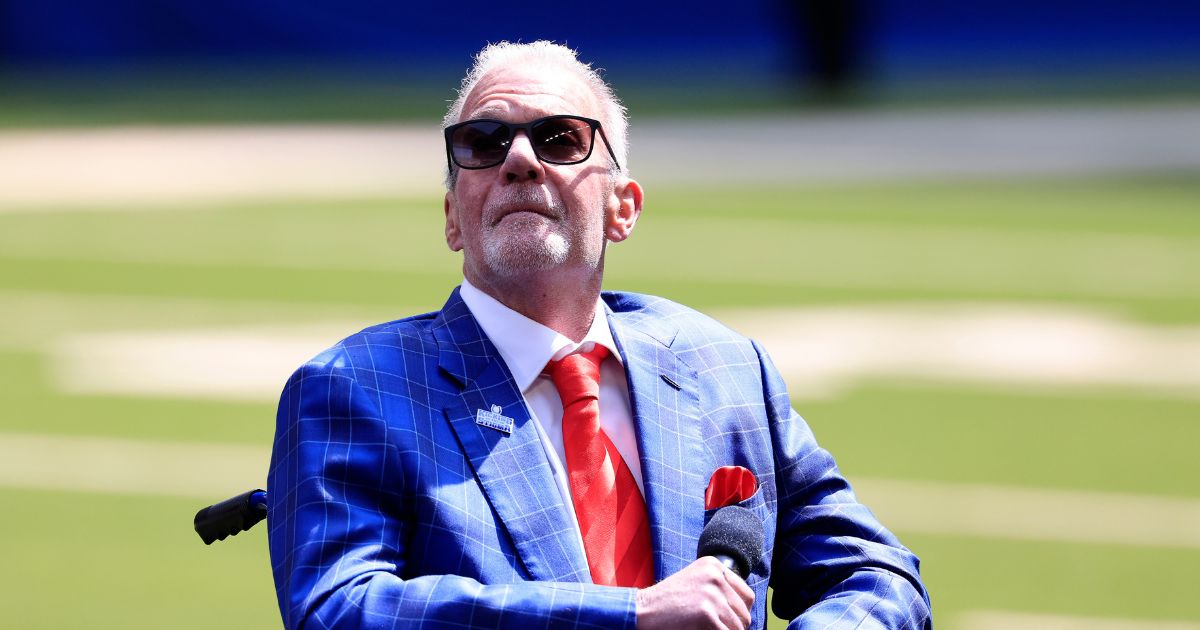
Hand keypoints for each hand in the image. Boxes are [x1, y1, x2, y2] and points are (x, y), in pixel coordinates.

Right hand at [635, 556, 754, 629]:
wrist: (642, 610)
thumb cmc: (667, 602)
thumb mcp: (696, 583)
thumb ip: (719, 588)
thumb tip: (745, 610)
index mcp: (714, 565)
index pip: (747, 595)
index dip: (740, 612)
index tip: (730, 621)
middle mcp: (715, 575)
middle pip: (744, 612)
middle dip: (735, 626)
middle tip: (718, 628)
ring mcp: (711, 593)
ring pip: (738, 626)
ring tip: (708, 629)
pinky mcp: (706, 613)